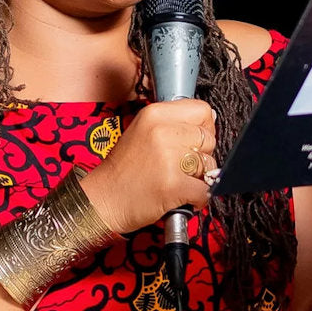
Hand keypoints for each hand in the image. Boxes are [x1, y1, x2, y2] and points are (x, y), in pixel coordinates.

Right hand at [78, 99, 216, 234]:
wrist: (102, 200)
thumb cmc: (122, 170)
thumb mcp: (142, 131)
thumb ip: (173, 123)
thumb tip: (209, 119)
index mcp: (154, 114)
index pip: (201, 110)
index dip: (203, 127)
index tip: (192, 141)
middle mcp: (161, 132)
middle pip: (208, 138)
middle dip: (200, 155)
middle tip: (180, 166)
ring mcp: (168, 159)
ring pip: (209, 164)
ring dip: (199, 177)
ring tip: (177, 180)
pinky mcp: (173, 185)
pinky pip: (205, 190)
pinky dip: (199, 198)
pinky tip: (183, 197)